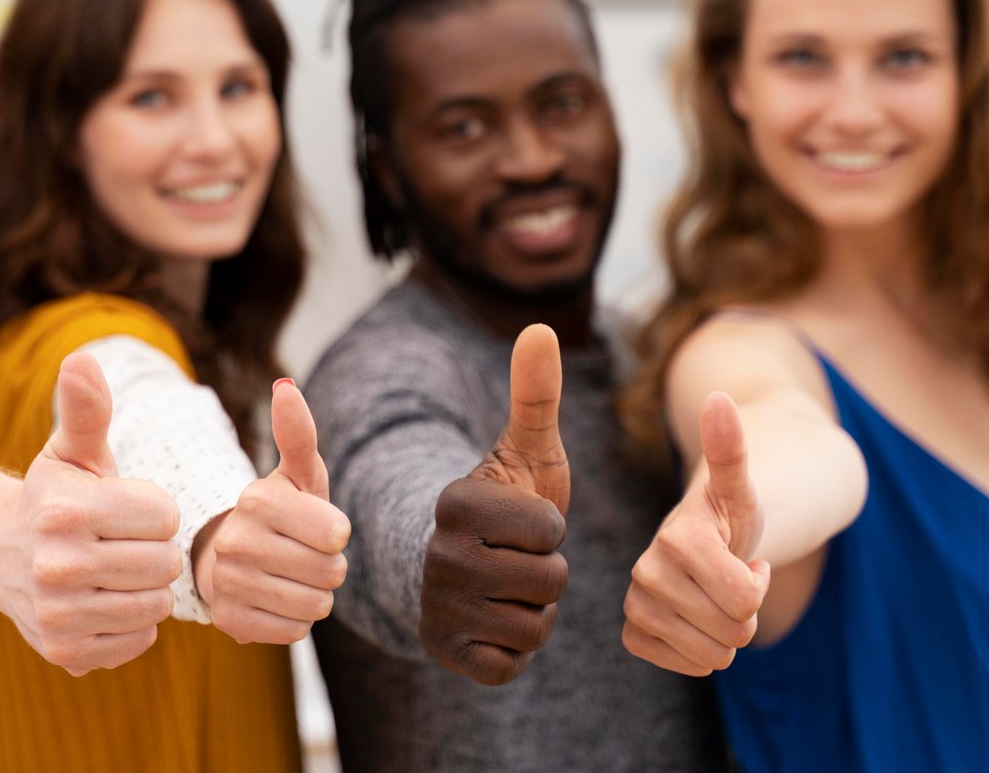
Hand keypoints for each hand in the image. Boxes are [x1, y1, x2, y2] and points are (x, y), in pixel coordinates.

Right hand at [0, 352, 182, 675]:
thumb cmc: (53, 495)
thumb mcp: (72, 450)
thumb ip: (87, 408)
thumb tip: (82, 358)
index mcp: (65, 511)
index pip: (166, 516)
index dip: (153, 509)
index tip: (124, 507)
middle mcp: (56, 566)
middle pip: (165, 563)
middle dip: (153, 549)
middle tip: (121, 542)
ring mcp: (58, 614)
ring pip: (156, 604)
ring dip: (146, 587)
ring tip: (115, 570)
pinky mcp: (64, 652)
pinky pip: (140, 641)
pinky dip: (132, 624)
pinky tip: (104, 601)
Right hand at [195, 378, 350, 643]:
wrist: (231, 558)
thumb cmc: (280, 513)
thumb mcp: (296, 474)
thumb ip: (298, 434)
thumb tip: (285, 387)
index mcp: (257, 500)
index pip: (337, 534)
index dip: (336, 535)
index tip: (318, 528)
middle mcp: (236, 540)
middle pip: (330, 573)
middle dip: (329, 567)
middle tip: (305, 555)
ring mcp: (227, 583)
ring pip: (315, 605)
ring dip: (315, 595)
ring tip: (291, 577)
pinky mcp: (229, 621)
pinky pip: (295, 632)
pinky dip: (295, 621)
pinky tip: (276, 600)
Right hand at [420, 324, 570, 685]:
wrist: (472, 565)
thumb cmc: (512, 503)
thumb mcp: (529, 449)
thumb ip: (537, 394)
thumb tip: (539, 326)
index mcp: (455, 502)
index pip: (549, 528)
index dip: (552, 527)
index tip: (522, 520)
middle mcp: (436, 555)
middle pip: (548, 579)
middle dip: (549, 572)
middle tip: (519, 558)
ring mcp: (436, 607)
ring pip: (535, 623)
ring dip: (536, 609)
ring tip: (510, 586)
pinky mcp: (445, 652)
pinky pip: (514, 662)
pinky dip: (516, 647)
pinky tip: (496, 620)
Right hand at [622, 391, 769, 675]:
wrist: (705, 537)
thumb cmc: (730, 513)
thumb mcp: (740, 487)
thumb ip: (731, 448)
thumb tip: (719, 398)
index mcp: (677, 537)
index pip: (745, 601)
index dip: (757, 585)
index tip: (743, 558)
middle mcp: (645, 570)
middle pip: (732, 632)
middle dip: (745, 612)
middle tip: (730, 578)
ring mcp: (635, 601)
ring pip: (710, 655)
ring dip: (726, 634)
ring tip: (714, 596)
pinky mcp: (632, 630)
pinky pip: (678, 664)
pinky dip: (698, 654)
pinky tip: (695, 622)